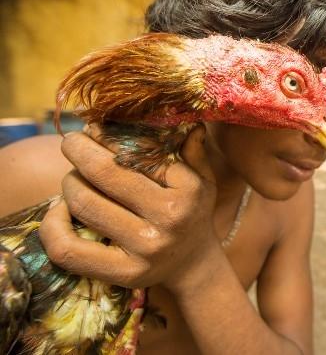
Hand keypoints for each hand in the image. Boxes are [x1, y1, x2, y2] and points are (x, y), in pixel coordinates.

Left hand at [39, 124, 219, 292]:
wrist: (194, 265)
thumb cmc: (193, 213)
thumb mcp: (203, 180)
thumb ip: (193, 151)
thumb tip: (189, 122)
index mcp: (186, 190)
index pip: (137, 152)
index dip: (107, 136)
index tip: (93, 127)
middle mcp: (168, 218)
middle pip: (103, 172)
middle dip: (78, 149)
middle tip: (72, 142)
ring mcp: (145, 248)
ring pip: (83, 203)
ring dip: (69, 182)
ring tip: (74, 176)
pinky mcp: (122, 273)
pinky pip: (68, 248)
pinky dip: (52, 225)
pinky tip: (59, 210)